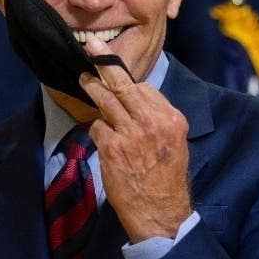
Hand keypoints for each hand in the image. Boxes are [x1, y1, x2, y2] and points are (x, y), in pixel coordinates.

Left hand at [78, 37, 192, 241]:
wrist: (160, 211)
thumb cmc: (166, 179)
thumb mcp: (174, 143)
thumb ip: (158, 120)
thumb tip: (137, 100)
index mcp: (172, 119)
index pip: (146, 89)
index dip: (129, 82)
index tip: (116, 70)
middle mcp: (153, 122)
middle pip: (125, 85)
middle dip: (106, 64)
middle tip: (92, 47)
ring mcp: (131, 134)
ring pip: (106, 100)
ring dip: (92, 88)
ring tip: (84, 79)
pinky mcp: (112, 148)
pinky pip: (97, 127)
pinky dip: (97, 130)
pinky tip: (103, 139)